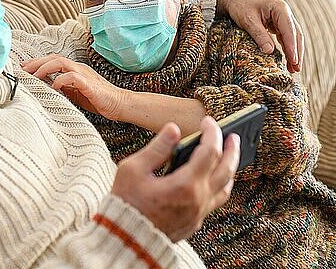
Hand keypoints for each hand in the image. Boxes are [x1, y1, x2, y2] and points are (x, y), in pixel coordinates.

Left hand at [21, 54, 125, 119]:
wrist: (119, 104)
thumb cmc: (98, 100)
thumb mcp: (75, 93)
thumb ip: (62, 88)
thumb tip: (45, 88)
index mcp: (74, 70)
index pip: (53, 61)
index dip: (37, 63)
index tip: (24, 68)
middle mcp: (78, 68)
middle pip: (53, 58)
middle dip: (36, 63)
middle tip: (23, 69)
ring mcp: (84, 74)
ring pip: (61, 63)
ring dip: (45, 68)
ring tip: (34, 76)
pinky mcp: (89, 84)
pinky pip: (72, 77)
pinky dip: (61, 80)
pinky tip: (54, 86)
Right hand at [111, 117, 239, 241]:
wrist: (124, 237)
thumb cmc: (126, 202)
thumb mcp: (133, 169)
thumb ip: (157, 148)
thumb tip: (173, 129)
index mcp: (185, 184)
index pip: (210, 151)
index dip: (212, 133)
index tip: (208, 121)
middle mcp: (198, 200)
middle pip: (226, 170)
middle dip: (231, 150)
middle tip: (234, 136)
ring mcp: (198, 213)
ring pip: (225, 188)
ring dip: (230, 169)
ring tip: (228, 156)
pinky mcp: (194, 222)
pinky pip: (215, 201)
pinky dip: (220, 185)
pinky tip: (213, 179)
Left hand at [217, 0, 303, 72]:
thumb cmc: (240, 6)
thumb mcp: (248, 21)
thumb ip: (259, 35)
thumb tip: (270, 52)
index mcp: (280, 9)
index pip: (290, 30)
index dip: (292, 47)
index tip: (293, 60)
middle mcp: (285, 13)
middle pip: (295, 35)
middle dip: (297, 52)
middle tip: (296, 69)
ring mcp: (282, 18)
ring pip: (292, 37)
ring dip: (293, 52)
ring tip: (294, 69)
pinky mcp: (277, 24)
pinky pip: (285, 37)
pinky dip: (286, 48)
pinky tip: (287, 60)